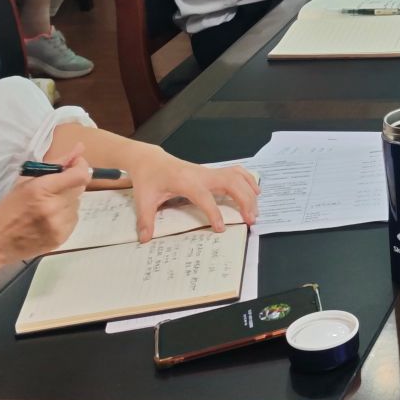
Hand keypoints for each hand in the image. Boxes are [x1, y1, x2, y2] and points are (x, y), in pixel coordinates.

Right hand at [0, 153, 91, 266]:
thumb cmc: (6, 208)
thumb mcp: (25, 181)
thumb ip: (55, 165)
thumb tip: (79, 148)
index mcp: (41, 189)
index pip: (79, 175)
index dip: (81, 167)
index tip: (75, 165)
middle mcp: (53, 207)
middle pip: (79, 189)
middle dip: (71, 184)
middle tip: (54, 188)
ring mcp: (58, 225)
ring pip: (77, 204)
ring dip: (68, 201)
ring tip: (48, 206)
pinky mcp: (61, 238)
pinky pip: (73, 219)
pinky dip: (65, 216)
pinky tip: (49, 218)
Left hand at [119, 149, 260, 243]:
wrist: (150, 160)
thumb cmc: (148, 179)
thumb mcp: (143, 199)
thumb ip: (146, 220)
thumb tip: (144, 239)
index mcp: (186, 181)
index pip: (205, 197)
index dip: (214, 212)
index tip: (221, 228)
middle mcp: (201, 174)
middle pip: (230, 183)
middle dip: (244, 200)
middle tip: (251, 219)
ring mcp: (209, 172)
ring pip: (237, 177)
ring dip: (249, 192)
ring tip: (255, 210)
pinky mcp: (211, 172)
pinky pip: (235, 172)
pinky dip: (248, 180)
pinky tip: (255, 192)